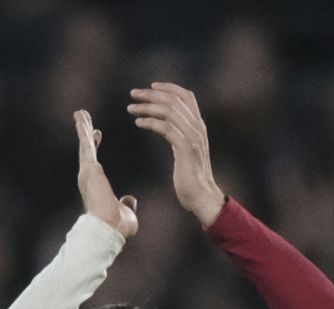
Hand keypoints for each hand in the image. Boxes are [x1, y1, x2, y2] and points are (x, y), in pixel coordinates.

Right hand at [74, 110, 136, 237]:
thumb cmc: (115, 227)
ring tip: (80, 112)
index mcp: (96, 185)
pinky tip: (81, 117)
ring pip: (85, 144)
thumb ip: (126, 204)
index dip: (95, 146)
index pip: (94, 161)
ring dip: (83, 127)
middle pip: (86, 149)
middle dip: (85, 132)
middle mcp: (88, 177)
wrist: (108, 229)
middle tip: (84, 117)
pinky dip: (83, 130)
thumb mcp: (125, 213)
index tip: (98, 133)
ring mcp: (87, 171)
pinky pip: (86, 144)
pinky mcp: (89, 167)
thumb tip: (130, 201)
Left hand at [128, 83, 225, 226]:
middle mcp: (197, 128)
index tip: (151, 86)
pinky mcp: (185, 148)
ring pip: (168, 111)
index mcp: (198, 126)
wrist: (202, 196)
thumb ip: (180, 136)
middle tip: (133, 94)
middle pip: (174, 100)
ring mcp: (193, 137)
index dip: (169, 88)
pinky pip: (165, 128)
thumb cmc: (191, 178)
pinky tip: (138, 123)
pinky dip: (150, 122)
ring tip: (131, 108)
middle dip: (151, 94)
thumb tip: (168, 128)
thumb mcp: (186, 151)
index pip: (186, 96)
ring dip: (147, 106)